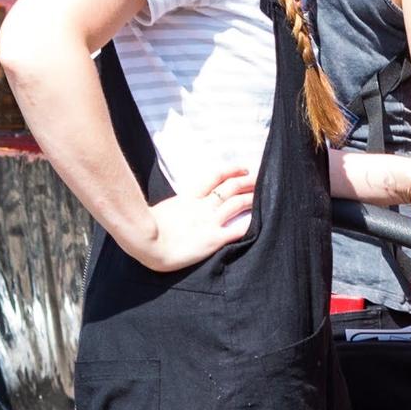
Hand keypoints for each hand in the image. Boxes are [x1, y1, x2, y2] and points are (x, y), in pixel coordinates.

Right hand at [126, 166, 256, 271]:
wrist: (146, 241)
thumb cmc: (146, 228)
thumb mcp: (160, 211)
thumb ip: (173, 208)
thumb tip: (175, 208)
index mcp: (188, 198)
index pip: (214, 177)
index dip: (230, 171)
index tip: (243, 168)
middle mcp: (202, 207)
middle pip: (230, 188)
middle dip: (247, 181)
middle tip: (261, 178)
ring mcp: (209, 222)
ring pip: (236, 203)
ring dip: (251, 197)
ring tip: (263, 194)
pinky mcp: (214, 239)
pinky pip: (236, 229)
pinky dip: (250, 224)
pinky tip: (260, 221)